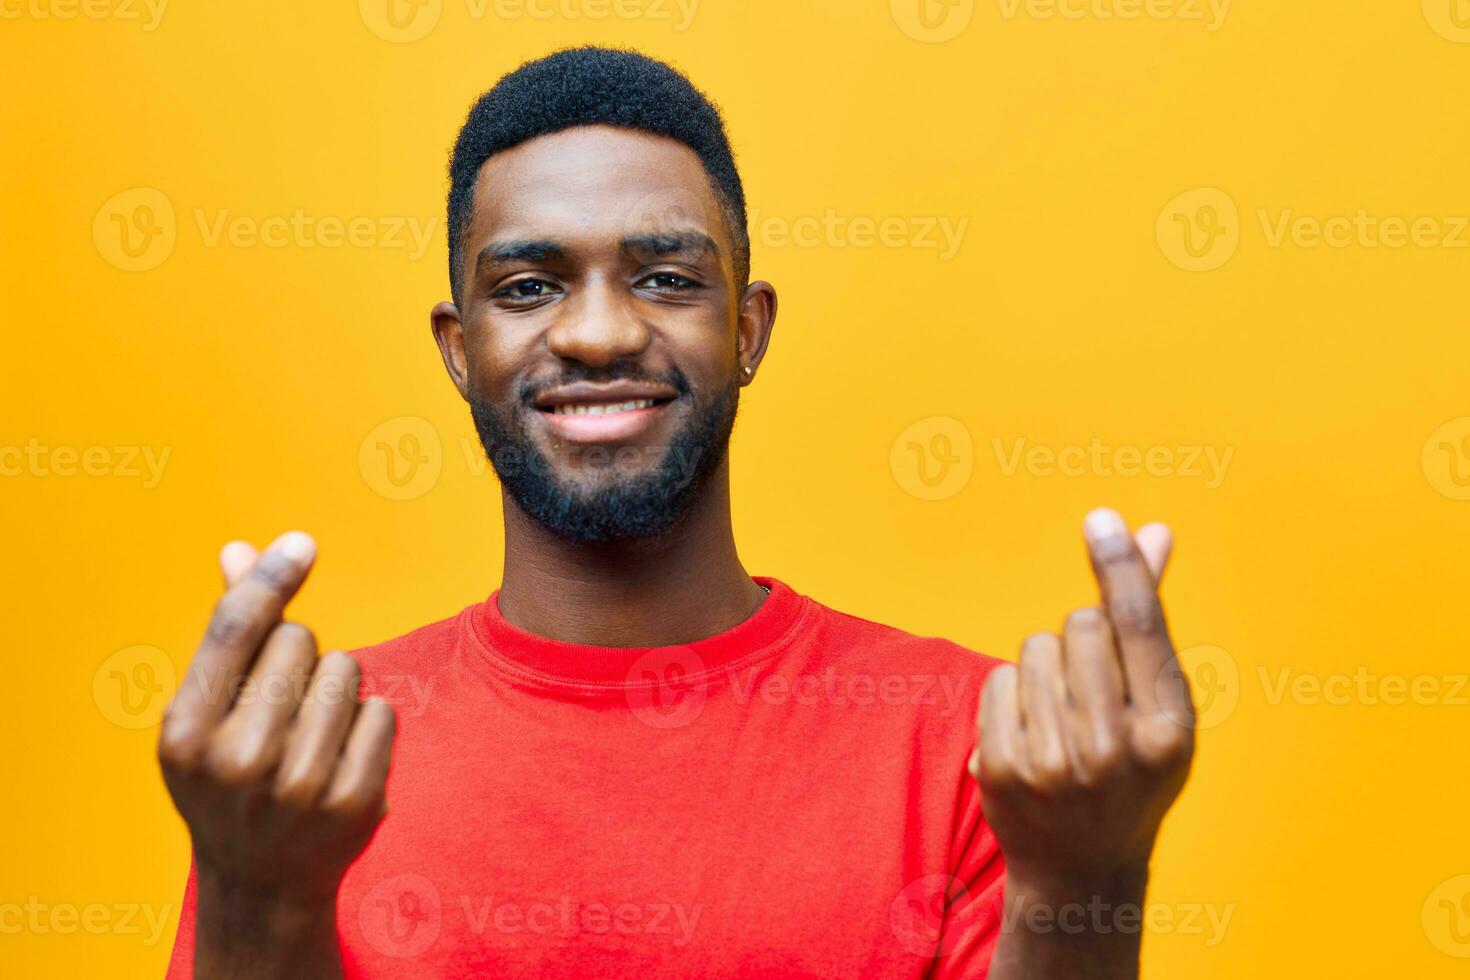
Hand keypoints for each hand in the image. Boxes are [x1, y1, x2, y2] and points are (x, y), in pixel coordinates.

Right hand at [157, 533, 395, 975]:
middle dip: (297, 657)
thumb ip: (228, 632)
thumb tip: (239, 549)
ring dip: (336, 687)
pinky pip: (382, 710)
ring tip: (308, 733)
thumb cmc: (228, 775)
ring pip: (347, 669)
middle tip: (280, 707)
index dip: (272, 577)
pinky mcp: (354, 802)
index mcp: (185, 733)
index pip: (237, 629)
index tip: (303, 543)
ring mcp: (300, 786)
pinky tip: (340, 758)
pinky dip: (368, 723)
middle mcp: (237, 760)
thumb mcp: (206, 712)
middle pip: (299, 640)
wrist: (261, 879)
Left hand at [971, 509, 1193, 893]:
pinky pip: (999, 679)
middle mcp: (1115, 748)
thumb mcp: (1158, 704)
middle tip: (1092, 687)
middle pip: (1082, 624)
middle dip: (1082, 636)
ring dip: (1046, 666)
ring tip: (1064, 717)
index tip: (1099, 518)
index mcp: (1168, 729)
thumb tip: (1153, 530)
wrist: (1082, 868)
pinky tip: (1031, 733)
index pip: (1138, 625)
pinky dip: (1013, 694)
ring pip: (1035, 647)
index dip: (1118, 565)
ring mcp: (1055, 763)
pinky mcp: (1003, 769)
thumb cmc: (1130, 768)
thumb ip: (1149, 617)